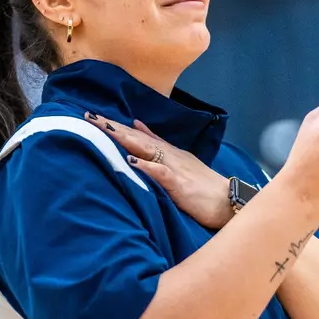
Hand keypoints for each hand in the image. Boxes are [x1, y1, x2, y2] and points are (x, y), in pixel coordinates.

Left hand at [84, 111, 232, 230]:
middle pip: (137, 137)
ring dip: (125, 139)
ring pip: (146, 149)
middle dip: (113, 127)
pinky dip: (146, 166)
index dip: (116, 126)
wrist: (229, 201)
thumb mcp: (180, 162)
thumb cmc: (204, 187)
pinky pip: (161, 173)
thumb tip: (137, 126)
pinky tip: (132, 161)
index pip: (138, 135)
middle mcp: (170, 155)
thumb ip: (158, 145)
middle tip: (89, 117)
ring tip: (104, 130)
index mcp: (168, 152)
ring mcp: (175, 168)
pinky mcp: (180, 184)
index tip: (94, 117)